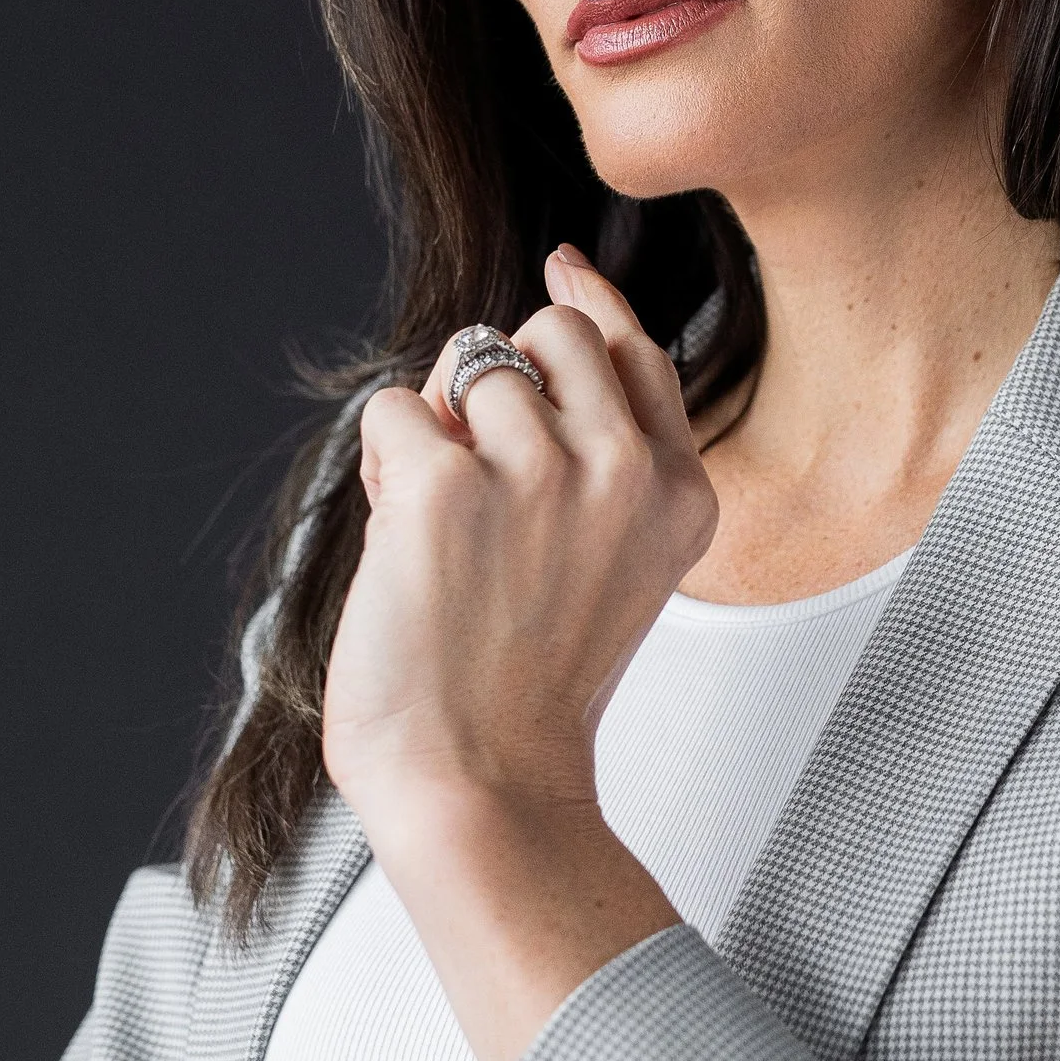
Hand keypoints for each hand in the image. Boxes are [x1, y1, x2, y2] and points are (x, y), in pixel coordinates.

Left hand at [321, 249, 715, 1060]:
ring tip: (441, 524)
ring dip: (436, 430)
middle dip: (498, 376)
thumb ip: (603, 464)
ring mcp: (539, 470)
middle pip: (549, 332)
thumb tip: (531, 349)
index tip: (561, 275)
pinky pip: (395, 411)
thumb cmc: (527, 694)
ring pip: (467, 364)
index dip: (588, 302)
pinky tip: (404, 537)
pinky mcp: (446, 484)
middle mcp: (621, 468)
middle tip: (478, 471)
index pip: (636, 349)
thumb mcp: (617, 568)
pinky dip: (383, 466)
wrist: (480, 785)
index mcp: (676, 493)